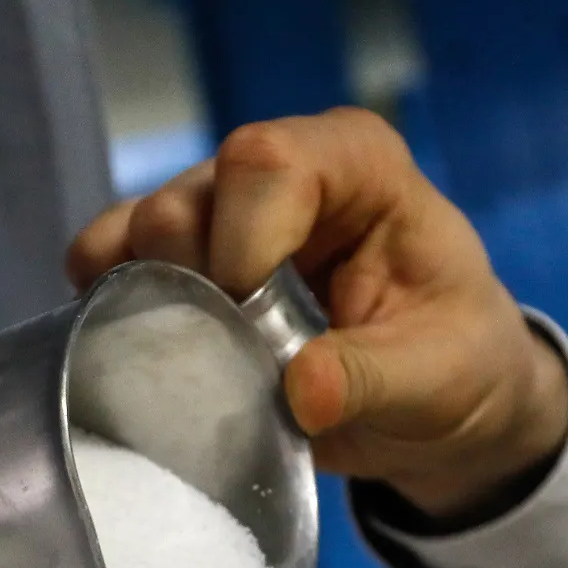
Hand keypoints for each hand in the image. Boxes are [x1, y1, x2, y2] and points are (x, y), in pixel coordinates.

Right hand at [66, 108, 567, 521]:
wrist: (438, 404)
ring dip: (149, 304)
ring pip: (138, 233)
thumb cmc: (456, 365)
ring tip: (197, 358)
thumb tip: (301, 393)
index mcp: (356, 164)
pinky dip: (113, 309)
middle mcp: (279, 172)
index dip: (242, 243)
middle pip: (186, 199)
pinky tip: (144, 349)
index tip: (258, 322)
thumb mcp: (437, 379)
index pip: (266, 163)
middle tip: (236, 354)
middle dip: (192, 284)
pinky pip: (111, 265)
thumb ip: (372, 379)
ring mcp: (223, 215)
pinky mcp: (185, 265)